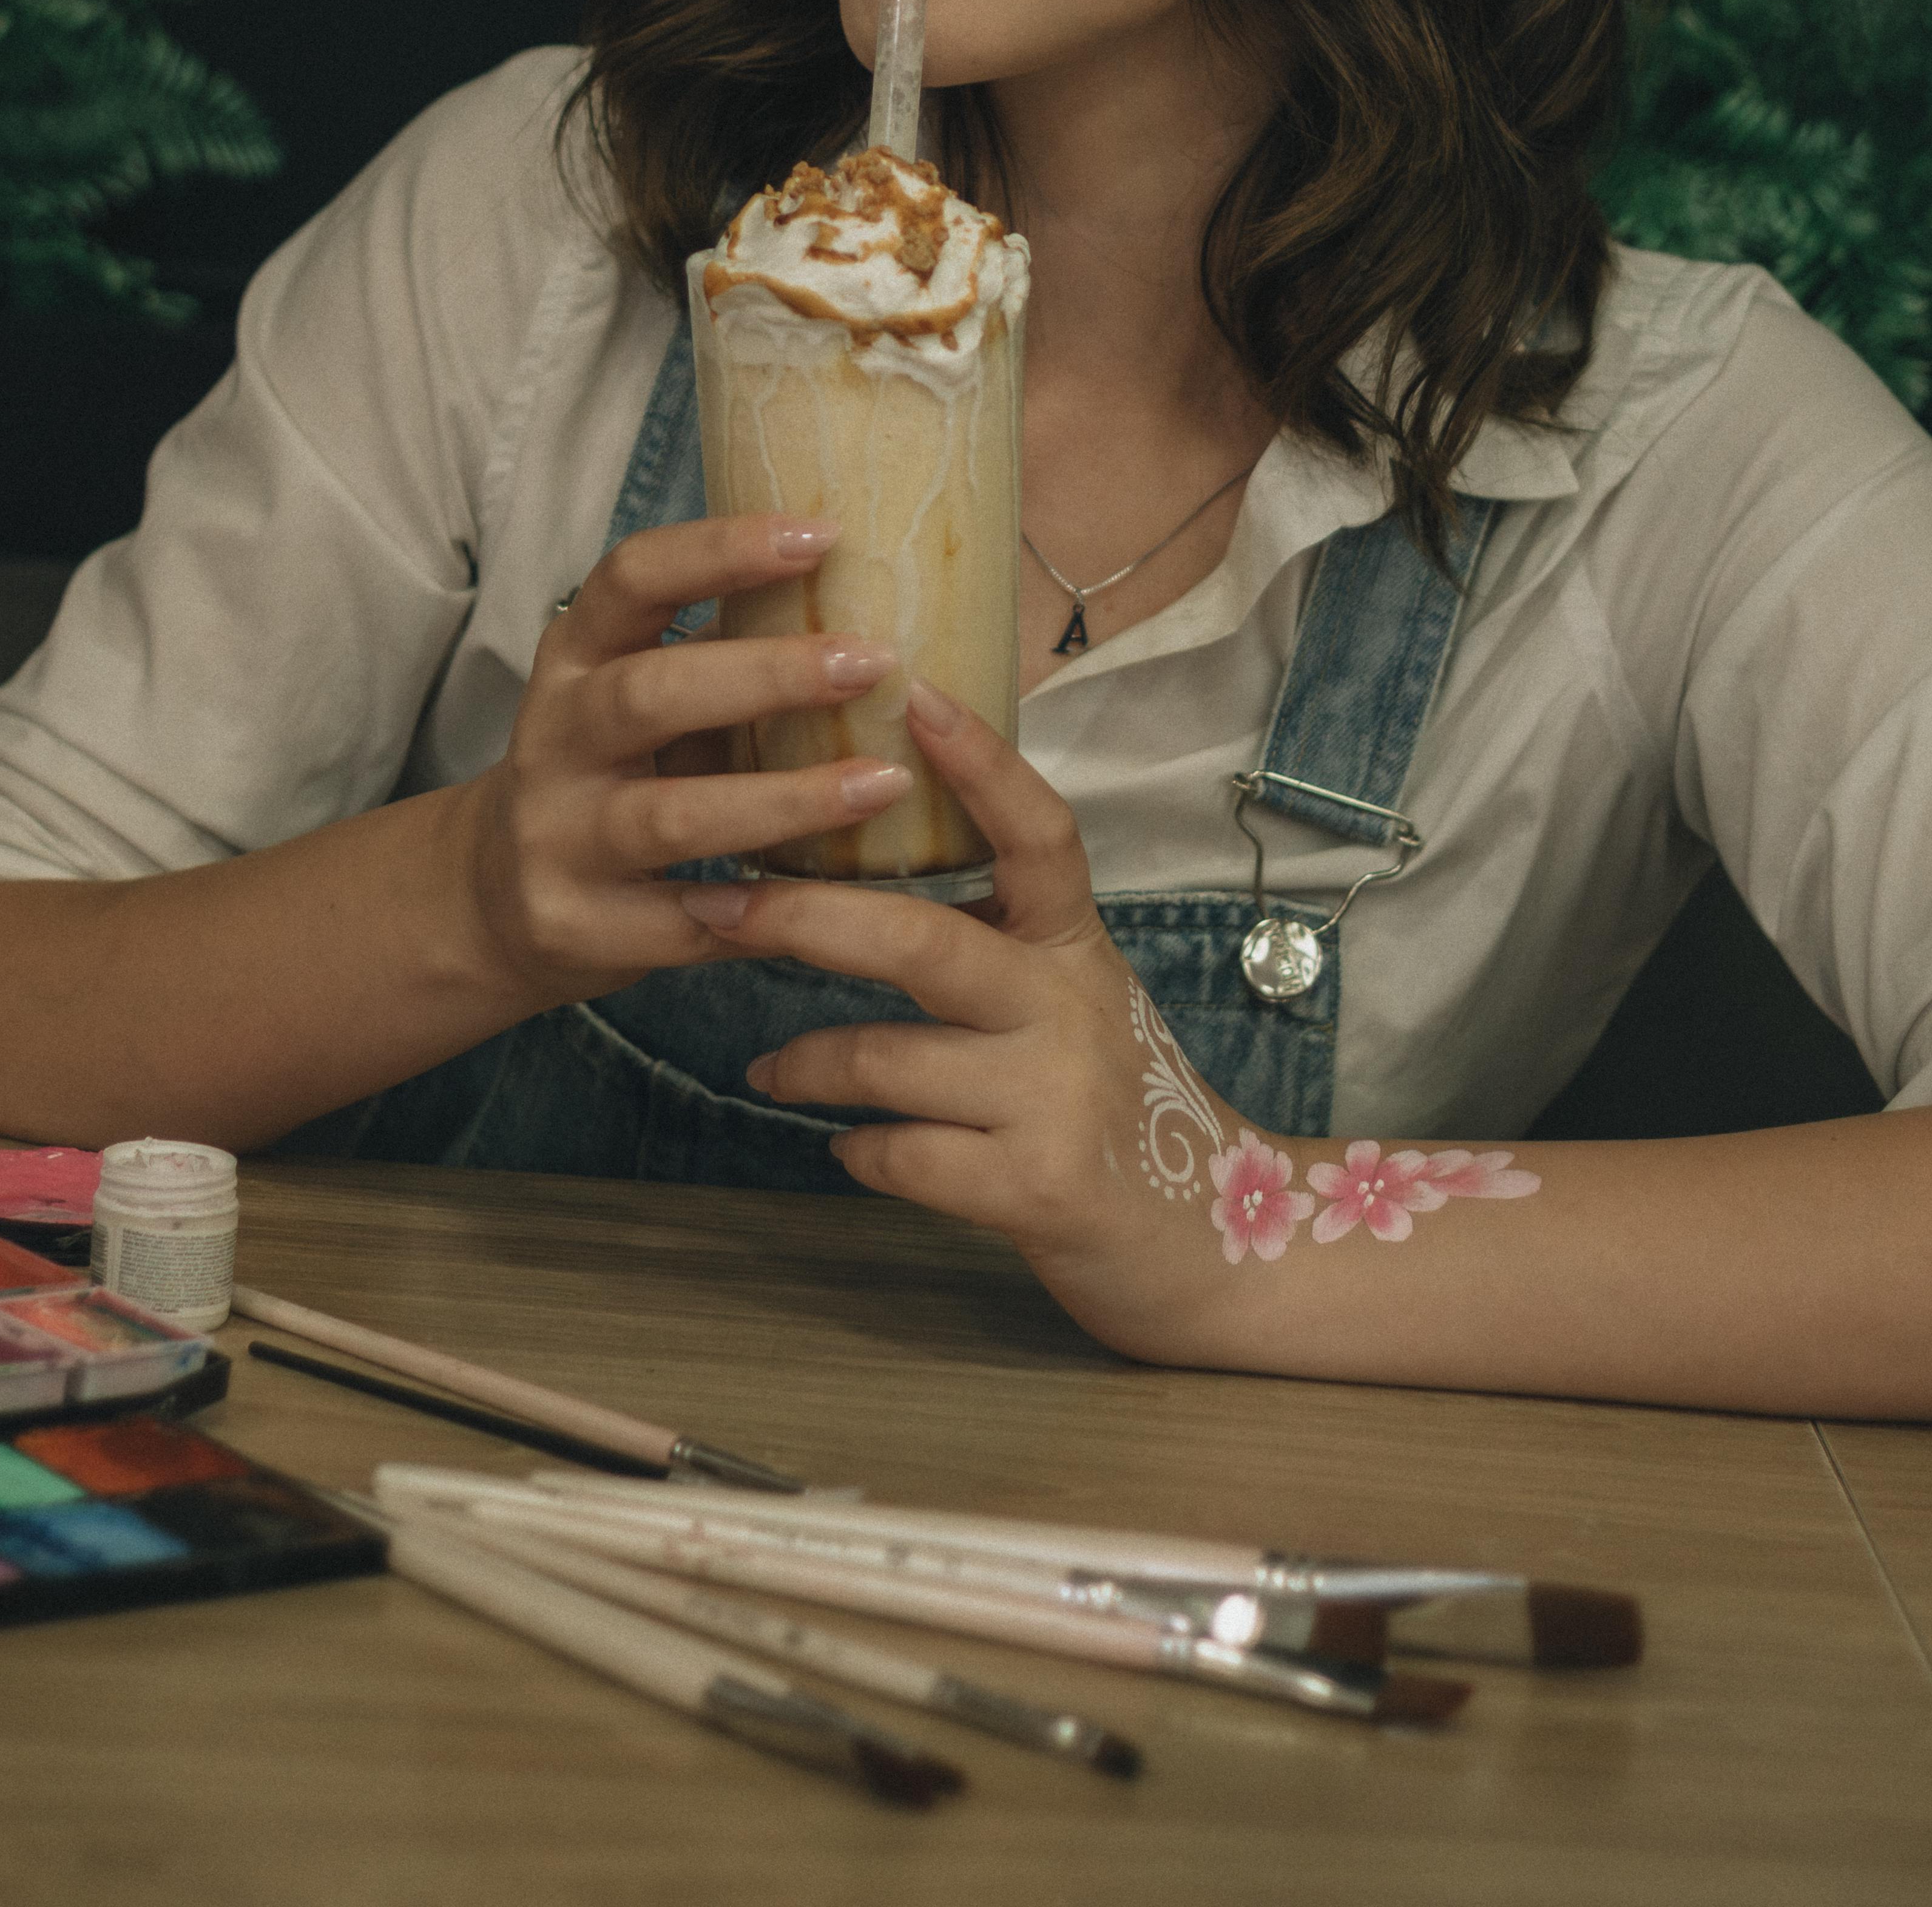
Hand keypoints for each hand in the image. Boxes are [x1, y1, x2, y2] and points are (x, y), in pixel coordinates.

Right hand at [456, 517, 923, 1011]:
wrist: (498, 894)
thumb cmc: (614, 768)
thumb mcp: (642, 693)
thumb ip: (723, 654)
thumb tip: (870, 594)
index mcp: (576, 655)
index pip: (632, 577)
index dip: (720, 549)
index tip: (823, 534)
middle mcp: (555, 737)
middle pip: (650, 694)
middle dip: (768, 676)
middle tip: (873, 662)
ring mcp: (556, 835)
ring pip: (673, 817)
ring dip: (788, 801)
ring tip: (885, 784)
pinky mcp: (571, 923)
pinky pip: (681, 921)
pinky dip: (760, 913)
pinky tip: (833, 906)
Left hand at [676, 685, 1241, 1359]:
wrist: (1210, 1240)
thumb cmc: (1112, 1102)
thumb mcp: (1068, 997)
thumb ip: (994, 938)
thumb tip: (864, 863)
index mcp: (1076, 944)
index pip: (1039, 832)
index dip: (982, 763)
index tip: (915, 692)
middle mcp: (1068, 1007)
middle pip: (921, 941)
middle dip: (807, 919)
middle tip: (721, 904)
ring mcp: (1055, 1099)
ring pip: (888, 1060)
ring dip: (809, 1064)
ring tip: (769, 1072)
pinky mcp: (1035, 1189)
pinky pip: (903, 1155)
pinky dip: (860, 1152)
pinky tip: (846, 1148)